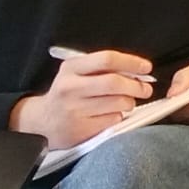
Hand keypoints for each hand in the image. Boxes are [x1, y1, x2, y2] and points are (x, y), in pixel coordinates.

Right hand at [9, 48, 152, 149]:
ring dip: (130, 102)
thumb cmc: (66, 93)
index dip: (131, 62)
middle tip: (146, 88)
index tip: (146, 68)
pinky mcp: (80, 129)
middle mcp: (70, 88)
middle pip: (114, 83)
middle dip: (136, 86)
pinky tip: (111, 114)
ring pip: (117, 103)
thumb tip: (138, 71)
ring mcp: (74, 110)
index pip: (107, 59)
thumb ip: (102, 68)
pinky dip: (119, 116)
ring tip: (128, 102)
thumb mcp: (76, 73)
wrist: (42, 122)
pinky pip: (112, 120)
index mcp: (71, 68)